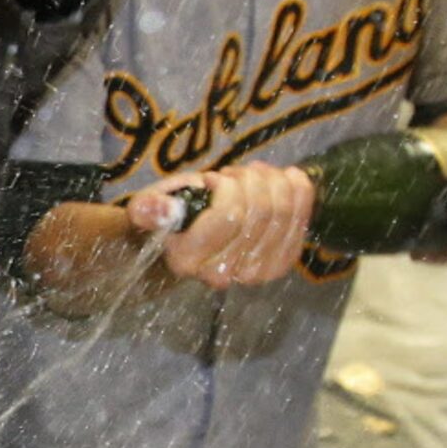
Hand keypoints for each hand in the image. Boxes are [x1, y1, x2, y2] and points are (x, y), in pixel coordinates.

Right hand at [127, 162, 314, 288]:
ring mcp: (255, 274)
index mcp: (188, 260)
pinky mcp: (278, 266)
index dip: (228, 186)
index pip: (229, 216)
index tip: (212, 178)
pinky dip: (299, 192)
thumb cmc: (167, 220)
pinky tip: (287, 178)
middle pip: (260, 211)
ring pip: (283, 212)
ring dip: (273, 181)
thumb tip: (162, 208)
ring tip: (253, 175)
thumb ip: (147, 209)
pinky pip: (302, 221)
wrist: (186, 243)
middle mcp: (223, 274)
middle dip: (251, 179)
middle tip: (235, 173)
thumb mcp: (145, 208)